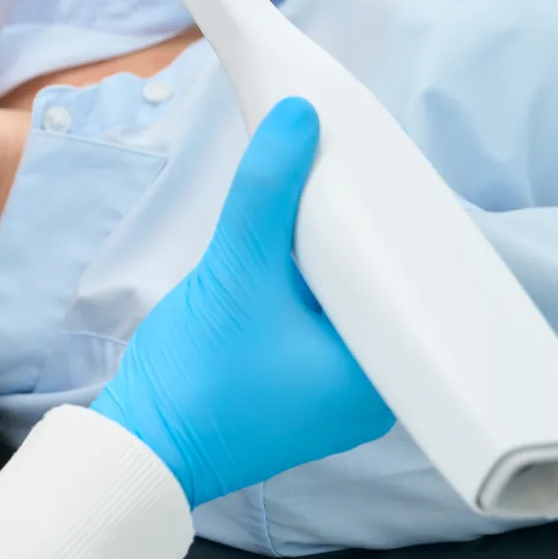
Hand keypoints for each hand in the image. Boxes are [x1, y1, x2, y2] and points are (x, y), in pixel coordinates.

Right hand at [93, 98, 394, 506]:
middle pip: (382, 292)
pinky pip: (320, 326)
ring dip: (332, 261)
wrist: (140, 444)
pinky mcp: (298, 392)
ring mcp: (332, 398)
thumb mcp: (236, 270)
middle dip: (365, 238)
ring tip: (328, 198)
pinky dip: (309, 289)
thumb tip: (299, 114)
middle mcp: (371, 395)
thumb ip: (267, 190)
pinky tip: (295, 248)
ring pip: (347, 306)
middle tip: (356, 175)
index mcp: (379, 379)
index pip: (417, 288)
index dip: (405, 230)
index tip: (394, 179)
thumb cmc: (199, 376)